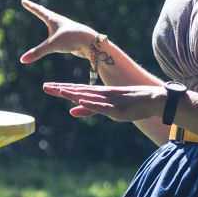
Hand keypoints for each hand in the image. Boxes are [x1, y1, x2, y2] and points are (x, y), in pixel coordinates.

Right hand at [18, 0, 101, 65]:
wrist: (91, 42)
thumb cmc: (71, 39)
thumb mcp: (52, 45)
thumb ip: (37, 52)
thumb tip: (22, 60)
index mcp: (54, 20)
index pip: (39, 11)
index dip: (30, 6)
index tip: (23, 1)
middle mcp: (59, 23)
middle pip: (46, 14)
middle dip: (38, 10)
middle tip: (32, 5)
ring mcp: (65, 30)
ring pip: (54, 23)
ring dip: (48, 19)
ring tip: (45, 17)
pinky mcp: (70, 38)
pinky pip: (59, 34)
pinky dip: (54, 32)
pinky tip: (56, 35)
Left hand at [43, 81, 164, 123]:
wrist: (152, 100)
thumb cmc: (130, 104)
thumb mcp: (107, 108)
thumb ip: (88, 109)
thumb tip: (70, 111)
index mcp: (98, 94)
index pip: (76, 90)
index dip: (61, 88)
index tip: (47, 86)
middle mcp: (101, 95)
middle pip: (78, 91)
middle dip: (61, 89)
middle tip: (45, 86)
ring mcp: (109, 100)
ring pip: (88, 96)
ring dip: (73, 93)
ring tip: (59, 90)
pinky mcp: (116, 108)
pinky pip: (101, 106)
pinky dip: (90, 103)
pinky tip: (81, 101)